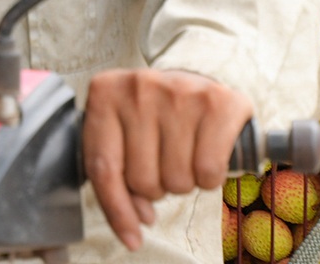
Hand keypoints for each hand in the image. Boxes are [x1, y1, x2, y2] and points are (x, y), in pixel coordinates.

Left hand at [83, 69, 252, 250]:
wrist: (195, 84)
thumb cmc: (154, 117)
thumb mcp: (125, 136)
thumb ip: (120, 178)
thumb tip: (139, 222)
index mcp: (105, 93)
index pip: (103, 168)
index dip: (117, 211)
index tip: (131, 237)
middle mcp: (139, 86)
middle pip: (142, 179)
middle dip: (156, 186)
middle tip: (164, 164)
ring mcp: (178, 90)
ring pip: (176, 180)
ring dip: (183, 181)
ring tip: (184, 155)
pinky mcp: (216, 100)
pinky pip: (208, 171)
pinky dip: (210, 178)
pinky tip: (207, 155)